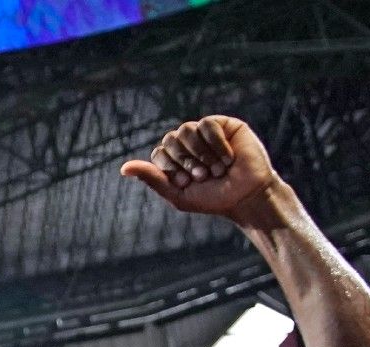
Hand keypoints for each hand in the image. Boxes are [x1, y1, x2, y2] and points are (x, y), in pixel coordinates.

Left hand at [120, 116, 283, 222]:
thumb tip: (123, 168)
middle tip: (203, 176)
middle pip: (171, 139)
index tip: (188, 182)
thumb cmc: (213, 199)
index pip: (159, 153)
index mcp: (175, 159)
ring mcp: (205, 133)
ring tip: (217, 170)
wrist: (247, 196)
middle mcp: (188, 143)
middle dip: (186, 161)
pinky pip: (207, 124)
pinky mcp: (224, 125)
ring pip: (186, 130)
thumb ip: (153, 178)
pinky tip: (228, 157)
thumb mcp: (178, 194)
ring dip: (201, 154)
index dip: (172, 167)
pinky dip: (216, 144)